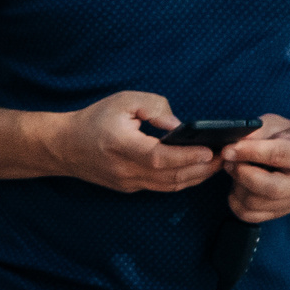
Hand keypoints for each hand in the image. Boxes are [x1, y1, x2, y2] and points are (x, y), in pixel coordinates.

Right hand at [51, 92, 221, 193]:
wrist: (63, 147)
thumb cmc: (94, 120)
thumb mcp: (123, 101)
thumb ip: (154, 107)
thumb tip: (179, 125)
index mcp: (121, 146)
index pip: (159, 158)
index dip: (186, 156)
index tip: (210, 151)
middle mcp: (125, 170)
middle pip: (171, 177)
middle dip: (202, 168)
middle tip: (226, 156)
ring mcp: (127, 183)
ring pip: (169, 186)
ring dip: (196, 177)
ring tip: (217, 164)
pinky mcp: (128, 188)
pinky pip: (161, 187)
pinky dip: (182, 180)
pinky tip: (197, 169)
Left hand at [221, 115, 289, 221]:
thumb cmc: (288, 138)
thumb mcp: (278, 124)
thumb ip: (258, 130)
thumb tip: (236, 143)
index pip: (277, 155)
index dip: (249, 152)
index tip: (228, 149)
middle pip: (269, 188)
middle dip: (242, 174)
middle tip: (229, 161)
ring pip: (255, 203)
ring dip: (236, 187)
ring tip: (234, 170)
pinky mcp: (279, 212)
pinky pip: (249, 215)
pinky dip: (236, 202)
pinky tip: (238, 186)